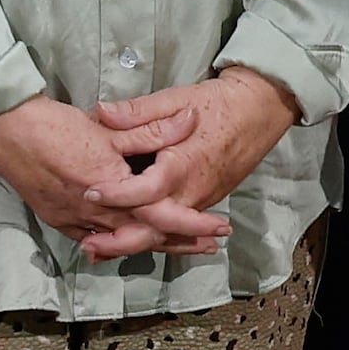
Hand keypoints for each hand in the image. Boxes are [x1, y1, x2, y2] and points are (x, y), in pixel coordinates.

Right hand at [0, 93, 200, 259]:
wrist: (4, 132)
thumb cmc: (54, 126)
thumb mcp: (108, 126)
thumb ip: (152, 130)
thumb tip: (191, 121)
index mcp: (112, 188)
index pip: (161, 215)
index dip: (192, 224)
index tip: (217, 230)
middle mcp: (95, 212)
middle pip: (146, 237)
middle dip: (180, 243)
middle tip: (209, 245)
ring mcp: (75, 221)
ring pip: (122, 242)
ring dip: (153, 243)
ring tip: (182, 246)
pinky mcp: (60, 221)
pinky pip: (95, 241)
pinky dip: (118, 244)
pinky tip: (132, 241)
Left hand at [85, 67, 301, 248]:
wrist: (260, 110)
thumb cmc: (218, 104)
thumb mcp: (175, 99)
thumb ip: (137, 112)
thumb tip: (101, 113)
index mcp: (182, 164)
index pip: (146, 190)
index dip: (117, 194)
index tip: (90, 193)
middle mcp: (192, 190)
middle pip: (155, 227)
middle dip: (121, 241)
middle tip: (88, 247)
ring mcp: (200, 199)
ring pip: (165, 232)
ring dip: (133, 243)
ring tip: (100, 250)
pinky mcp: (204, 201)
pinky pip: (176, 226)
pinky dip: (153, 235)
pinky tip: (130, 238)